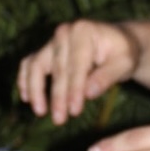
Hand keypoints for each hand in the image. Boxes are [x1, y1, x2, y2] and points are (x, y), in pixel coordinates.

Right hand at [17, 20, 142, 124]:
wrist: (117, 42)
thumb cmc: (123, 53)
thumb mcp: (124, 63)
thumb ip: (107, 77)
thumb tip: (88, 93)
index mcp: (83, 30)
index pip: (76, 65)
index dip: (74, 90)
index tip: (74, 111)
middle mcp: (64, 32)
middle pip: (57, 69)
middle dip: (57, 96)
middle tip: (60, 120)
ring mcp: (52, 41)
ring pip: (36, 65)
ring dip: (36, 90)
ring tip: (40, 112)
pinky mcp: (45, 50)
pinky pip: (29, 64)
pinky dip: (25, 80)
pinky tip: (27, 98)